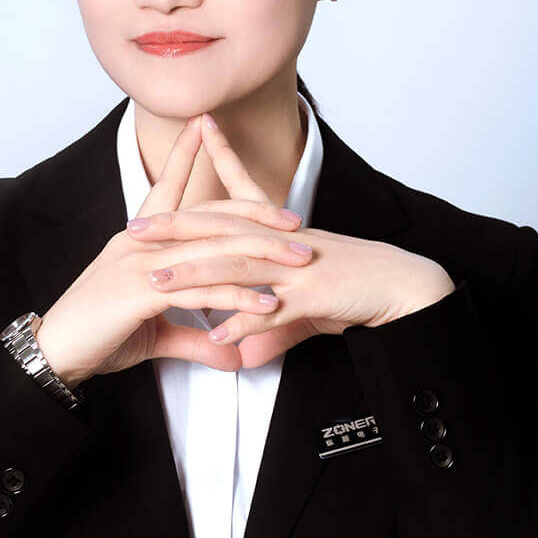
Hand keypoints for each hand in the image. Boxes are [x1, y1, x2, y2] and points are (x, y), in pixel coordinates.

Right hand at [32, 114, 307, 384]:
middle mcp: (142, 243)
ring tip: (298, 258)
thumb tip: (231, 353)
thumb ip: (196, 339)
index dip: (186, 156)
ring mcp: (142, 264)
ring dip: (262, 254)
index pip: (167, 188)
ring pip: (214, 250)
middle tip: (296, 220)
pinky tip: (267, 304)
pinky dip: (238, 298)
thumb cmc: (97, 337)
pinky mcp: (143, 292)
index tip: (205, 127)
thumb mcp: (155, 336)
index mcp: (139, 242)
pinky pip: (201, 290)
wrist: (56, 353)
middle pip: (209, 217)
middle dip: (257, 215)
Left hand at [127, 112, 456, 369]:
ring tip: (157, 283)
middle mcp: (281, 243)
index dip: (189, 199)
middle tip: (134, 228)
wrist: (403, 286)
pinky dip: (243, 323)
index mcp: (277, 235)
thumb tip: (238, 346)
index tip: (158, 191)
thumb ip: (267, 325)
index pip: (230, 201)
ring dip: (195, 275)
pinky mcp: (313, 295)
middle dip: (173, 228)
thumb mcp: (304, 305)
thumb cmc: (355, 288)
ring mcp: (296, 267)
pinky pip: (271, 310)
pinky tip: (216, 336)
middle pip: (219, 229)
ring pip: (236, 265)